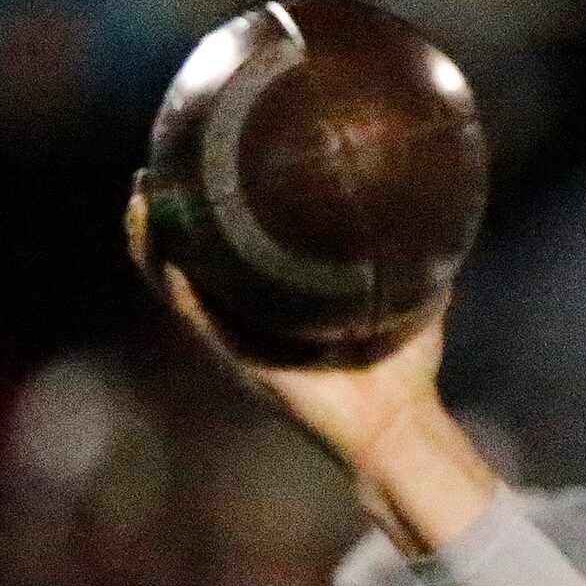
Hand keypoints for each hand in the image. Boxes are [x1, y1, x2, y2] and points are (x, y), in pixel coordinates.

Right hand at [128, 184, 496, 553]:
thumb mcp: (414, 300)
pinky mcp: (239, 359)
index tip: (206, 161)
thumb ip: (419, 261)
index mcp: (284, 304)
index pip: (236, 250)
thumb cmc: (407, 371)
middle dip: (167, 216)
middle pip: (190, 260)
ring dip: (151, 241)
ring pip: (174, 282)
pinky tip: (162, 247)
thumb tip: (443, 212)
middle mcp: (252, 319)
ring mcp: (239, 339)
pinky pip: (194, 315)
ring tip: (142, 196)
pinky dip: (172, 280)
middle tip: (155, 169)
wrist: (399, 424)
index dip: (215, 210)